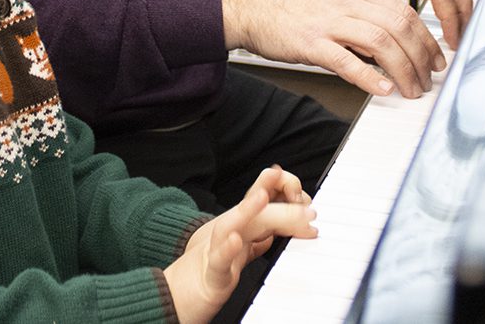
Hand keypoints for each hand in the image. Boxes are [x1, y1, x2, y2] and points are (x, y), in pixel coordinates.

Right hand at [165, 166, 315, 323]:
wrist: (174, 294)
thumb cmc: (209, 272)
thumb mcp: (239, 251)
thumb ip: (258, 238)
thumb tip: (282, 230)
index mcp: (238, 227)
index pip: (261, 201)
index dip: (280, 190)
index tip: (305, 195)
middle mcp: (226, 233)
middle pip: (255, 212)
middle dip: (281, 207)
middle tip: (309, 212)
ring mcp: (215, 251)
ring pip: (231, 225)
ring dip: (247, 209)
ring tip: (263, 197)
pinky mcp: (210, 274)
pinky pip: (218, 260)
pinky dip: (226, 248)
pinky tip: (235, 240)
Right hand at [221, 0, 441, 97]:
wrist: (249, 6)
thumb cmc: (289, 7)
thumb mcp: (333, 0)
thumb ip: (363, 17)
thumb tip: (392, 44)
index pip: (405, 12)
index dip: (427, 39)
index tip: (435, 58)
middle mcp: (347, 1)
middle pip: (400, 27)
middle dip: (421, 57)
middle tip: (427, 79)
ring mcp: (329, 21)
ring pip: (381, 43)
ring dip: (403, 70)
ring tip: (410, 89)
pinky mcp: (311, 42)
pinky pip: (347, 60)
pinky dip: (370, 77)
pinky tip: (382, 89)